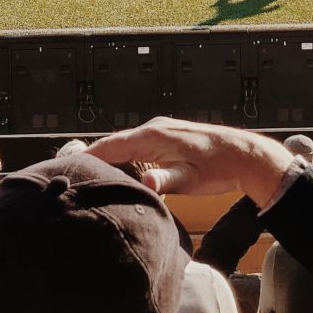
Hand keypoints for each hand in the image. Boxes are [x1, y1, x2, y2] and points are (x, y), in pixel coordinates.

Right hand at [88, 117, 294, 205]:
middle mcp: (151, 129)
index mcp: (151, 136)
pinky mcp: (167, 140)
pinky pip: (138, 149)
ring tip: (93, 179)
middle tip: (74, 178)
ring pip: (125, 148)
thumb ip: (164, 181)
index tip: (67, 169)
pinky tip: (124, 176)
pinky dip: (127, 161)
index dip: (86, 158)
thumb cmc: (218, 167)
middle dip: (94, 160)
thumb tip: (146, 183)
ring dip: (111, 162)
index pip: (108, 146)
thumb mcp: (188, 179)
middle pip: (112, 146)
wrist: (244, 156)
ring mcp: (159, 133)